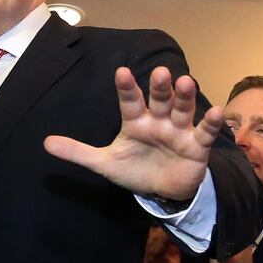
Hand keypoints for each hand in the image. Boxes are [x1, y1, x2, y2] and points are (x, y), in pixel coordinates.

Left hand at [44, 66, 222, 200]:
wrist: (162, 190)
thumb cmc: (134, 169)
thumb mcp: (104, 163)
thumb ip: (77, 152)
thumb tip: (45, 143)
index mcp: (135, 122)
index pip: (129, 102)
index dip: (126, 88)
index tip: (120, 72)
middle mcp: (157, 121)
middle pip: (158, 100)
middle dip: (158, 87)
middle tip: (159, 72)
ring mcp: (178, 131)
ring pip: (181, 110)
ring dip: (184, 97)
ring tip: (185, 81)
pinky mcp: (196, 146)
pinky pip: (204, 132)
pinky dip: (211, 122)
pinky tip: (217, 112)